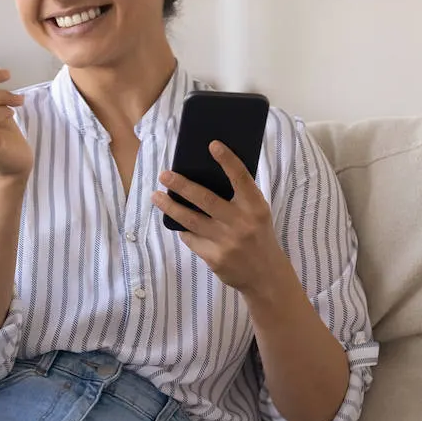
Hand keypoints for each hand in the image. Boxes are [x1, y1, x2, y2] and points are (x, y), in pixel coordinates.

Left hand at [151, 141, 293, 295]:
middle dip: (181, 185)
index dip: (228, 161)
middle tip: (164, 174)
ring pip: (190, 220)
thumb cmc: (258, 235)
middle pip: (205, 199)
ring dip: (170, 207)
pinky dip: (183, 229)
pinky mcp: (215, 258)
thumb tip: (205, 175)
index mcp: (255, 207)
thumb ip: (240, 198)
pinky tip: (177, 223)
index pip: (241, 179)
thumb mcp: (258, 214)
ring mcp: (227, 242)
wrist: (265, 275)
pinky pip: (191, 239)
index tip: (212, 145)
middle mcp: (241, 223)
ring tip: (156, 196)